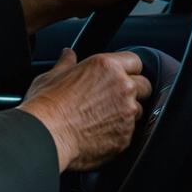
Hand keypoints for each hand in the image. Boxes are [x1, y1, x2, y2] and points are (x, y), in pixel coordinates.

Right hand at [18, 48, 152, 172]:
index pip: (135, 61)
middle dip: (133, 91)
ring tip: (102, 118)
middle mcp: (123, 87)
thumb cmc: (46, 104)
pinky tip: (99, 132)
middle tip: (112, 98)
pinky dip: (119, 132)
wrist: (46, 135)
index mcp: (107, 67)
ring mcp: (127, 113)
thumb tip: (68, 54)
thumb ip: (67, 63)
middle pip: (144, 86)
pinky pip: (129, 133)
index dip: (127, 68)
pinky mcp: (126, 137)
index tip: (119, 75)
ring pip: (138, 111)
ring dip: (126, 113)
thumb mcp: (53, 75)